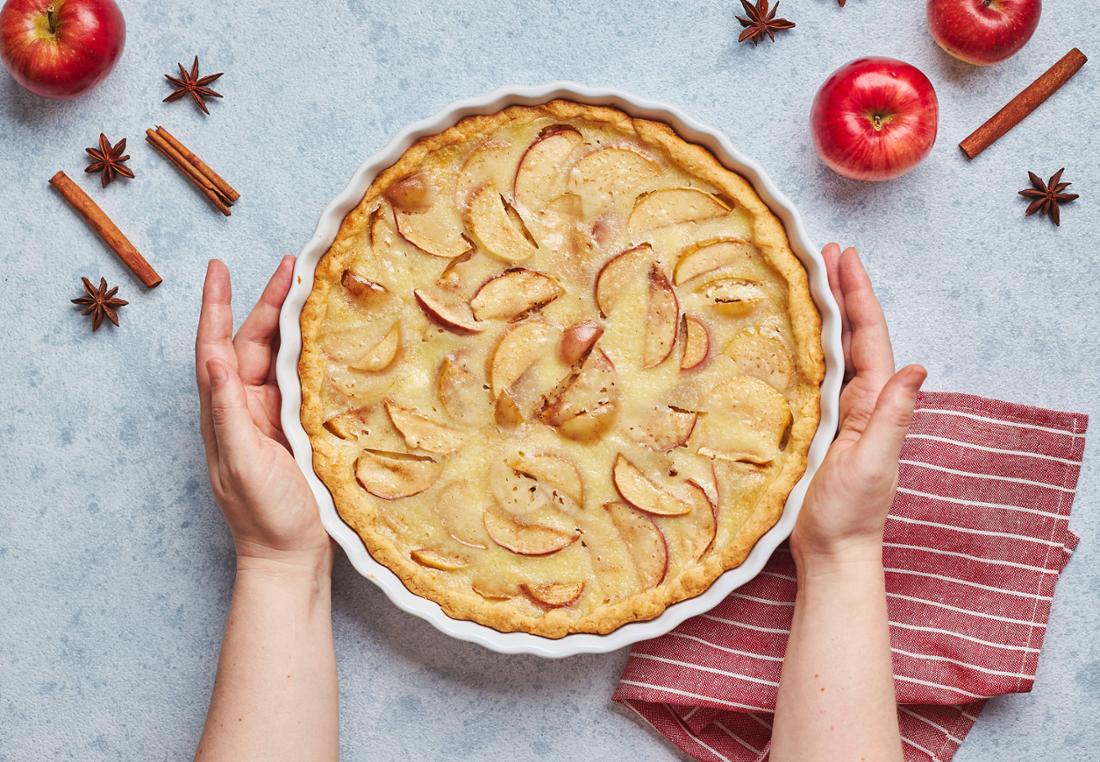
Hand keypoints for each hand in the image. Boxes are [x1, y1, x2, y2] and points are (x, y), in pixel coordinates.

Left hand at [196, 257, 331, 570]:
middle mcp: (248, 406)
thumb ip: (226, 412)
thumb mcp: (240, 464)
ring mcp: (277, 416)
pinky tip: (335, 338)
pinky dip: (317, 354)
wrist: (291, 557)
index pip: (216, 347)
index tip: (218, 267)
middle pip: (256, 342)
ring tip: (315, 290)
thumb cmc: (263, 517)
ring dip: (296, 323)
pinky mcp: (303, 427)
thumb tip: (214, 358)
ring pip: (284, 357)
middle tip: (295, 266)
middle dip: (271, 302)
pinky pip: (307, 380)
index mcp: (226, 411)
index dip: (218, 306)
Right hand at [791, 245, 925, 568]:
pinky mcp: (809, 425)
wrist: (830, 551)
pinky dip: (799, 346)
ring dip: (820, 312)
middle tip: (822, 251)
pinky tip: (784, 332)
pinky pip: (806, 374)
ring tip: (804, 277)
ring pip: (828, 349)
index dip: (858, 295)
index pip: (868, 337)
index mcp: (872, 402)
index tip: (845, 257)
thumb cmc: (851, 513)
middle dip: (839, 291)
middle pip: (849, 334)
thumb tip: (918, 369)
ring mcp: (833, 411)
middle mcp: (855, 400)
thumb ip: (894, 418)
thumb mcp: (875, 464)